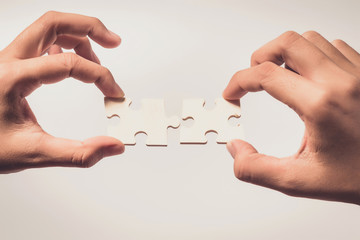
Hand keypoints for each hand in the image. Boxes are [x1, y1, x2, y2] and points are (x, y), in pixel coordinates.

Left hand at [0, 11, 124, 172]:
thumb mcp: (33, 154)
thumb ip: (78, 153)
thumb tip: (112, 146)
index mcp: (11, 78)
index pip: (68, 63)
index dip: (100, 76)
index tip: (114, 93)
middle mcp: (8, 61)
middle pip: (54, 23)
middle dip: (90, 28)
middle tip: (112, 42)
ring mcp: (9, 60)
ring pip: (48, 29)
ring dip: (78, 37)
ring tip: (96, 60)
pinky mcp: (12, 66)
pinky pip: (41, 42)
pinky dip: (64, 46)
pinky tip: (72, 64)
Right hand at [223, 31, 359, 204]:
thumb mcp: (301, 181)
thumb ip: (258, 169)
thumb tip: (236, 149)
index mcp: (321, 105)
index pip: (266, 74)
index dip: (239, 81)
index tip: (232, 93)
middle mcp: (341, 81)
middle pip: (288, 42)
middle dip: (260, 57)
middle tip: (253, 77)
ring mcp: (358, 73)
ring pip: (311, 40)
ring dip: (286, 54)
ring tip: (279, 76)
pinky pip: (335, 47)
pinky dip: (312, 55)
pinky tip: (308, 77)